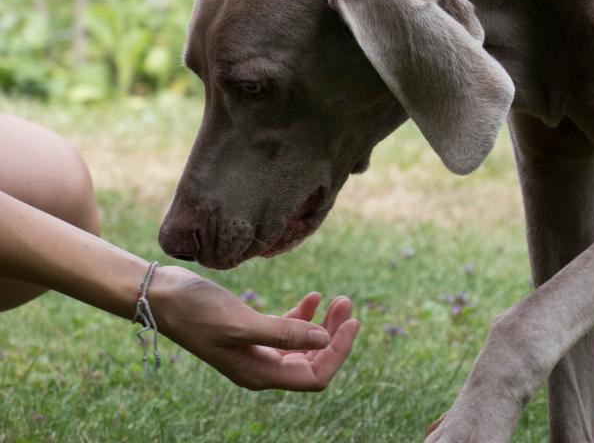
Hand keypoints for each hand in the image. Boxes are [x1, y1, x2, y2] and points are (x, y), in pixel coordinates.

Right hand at [150, 266, 359, 390]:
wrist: (161, 297)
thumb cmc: (196, 311)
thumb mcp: (242, 323)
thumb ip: (283, 332)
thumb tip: (324, 339)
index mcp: (260, 374)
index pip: (314, 376)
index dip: (338, 352)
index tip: (351, 322)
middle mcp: (261, 368)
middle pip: (313, 361)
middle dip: (334, 335)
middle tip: (347, 303)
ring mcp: (256, 351)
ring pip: (303, 345)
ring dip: (323, 324)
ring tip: (337, 298)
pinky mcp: (251, 333)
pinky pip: (287, 331)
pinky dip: (303, 316)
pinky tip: (312, 297)